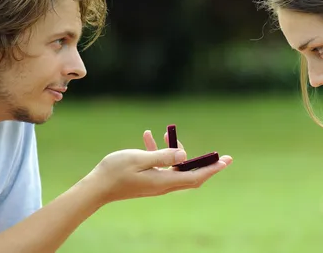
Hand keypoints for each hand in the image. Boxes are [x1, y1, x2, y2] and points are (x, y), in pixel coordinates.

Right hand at [86, 130, 231, 204]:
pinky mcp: (148, 180)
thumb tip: (184, 155)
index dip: (212, 168)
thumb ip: (162, 156)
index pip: (195, 176)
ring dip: (175, 151)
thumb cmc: (115, 171)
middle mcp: (163, 185)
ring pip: (175, 168)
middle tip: (217, 153)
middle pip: (190, 174)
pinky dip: (159, 153)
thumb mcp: (139, 159)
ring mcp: (156, 184)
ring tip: (166, 134)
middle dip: (203, 162)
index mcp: (164, 181)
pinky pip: (161, 166)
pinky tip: (147, 137)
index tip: (226, 161)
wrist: (96, 188)